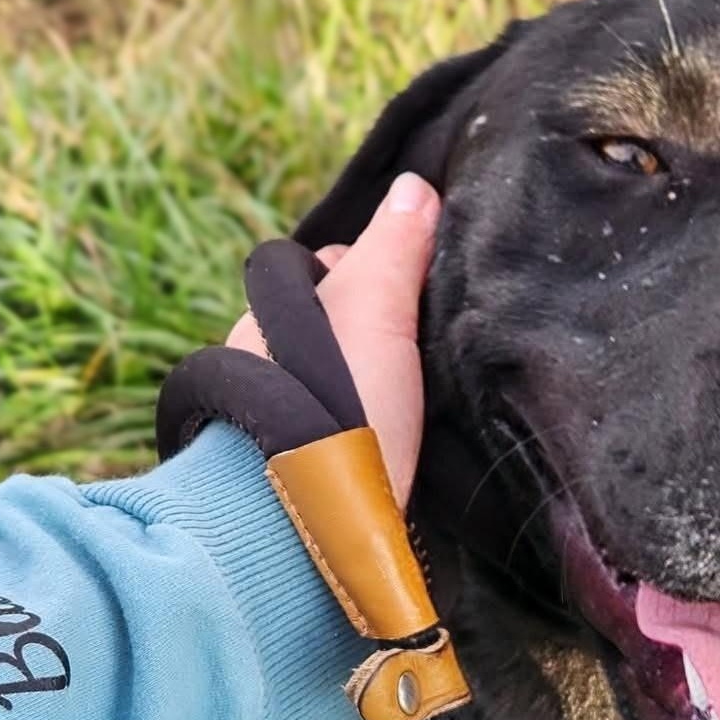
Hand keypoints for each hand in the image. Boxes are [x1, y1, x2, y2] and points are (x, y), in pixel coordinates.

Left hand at [226, 173, 439, 508]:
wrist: (297, 530)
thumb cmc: (330, 410)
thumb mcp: (371, 308)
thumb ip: (393, 248)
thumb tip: (414, 188)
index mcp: (277, 316)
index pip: (343, 270)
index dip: (391, 269)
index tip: (438, 289)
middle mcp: (273, 367)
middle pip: (347, 331)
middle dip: (388, 335)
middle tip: (446, 351)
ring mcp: (285, 430)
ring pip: (349, 390)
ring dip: (386, 397)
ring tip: (442, 409)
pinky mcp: (308, 487)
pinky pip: (351, 445)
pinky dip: (380, 443)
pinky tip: (415, 457)